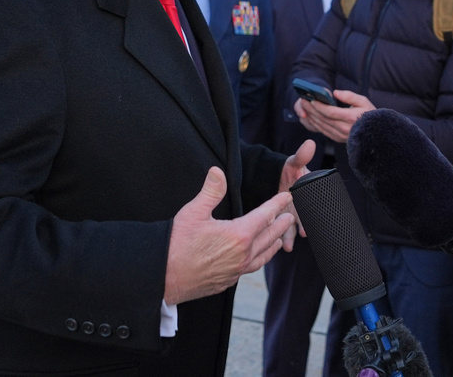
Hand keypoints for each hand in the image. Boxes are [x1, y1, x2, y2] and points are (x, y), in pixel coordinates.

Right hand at [164, 167, 294, 304]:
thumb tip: (218, 172)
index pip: (265, 215)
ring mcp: (237, 270)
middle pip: (270, 237)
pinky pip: (251, 269)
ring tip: (279, 239)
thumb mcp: (193, 213)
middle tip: (290, 216)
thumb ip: (211, 191)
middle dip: (281, 225)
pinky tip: (255, 258)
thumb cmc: (176, 245)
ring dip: (273, 245)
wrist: (162, 277)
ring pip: (263, 256)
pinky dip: (258, 260)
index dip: (277, 204)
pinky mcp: (228, 281)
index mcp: (238, 235)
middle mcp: (243, 255)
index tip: (286, 196)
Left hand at [278, 139, 315, 248]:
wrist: (277, 180)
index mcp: (310, 193)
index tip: (314, 218)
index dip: (315, 211)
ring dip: (293, 237)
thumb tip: (310, 143)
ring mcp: (296, 215)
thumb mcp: (294, 163)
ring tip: (288, 246)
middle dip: (306, 226)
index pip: (316, 203)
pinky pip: (287, 232)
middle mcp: (306, 206)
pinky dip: (285, 240)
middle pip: (308, 218)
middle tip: (304, 232)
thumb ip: (301, 156)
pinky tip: (283, 246)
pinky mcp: (287, 221)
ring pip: (296, 228)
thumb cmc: (289, 171)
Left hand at [294, 90, 374, 142]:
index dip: (319, 106)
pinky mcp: (338, 139)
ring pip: (321, 126)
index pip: (330, 112)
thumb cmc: (370, 114)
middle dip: (311, 109)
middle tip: (303, 101)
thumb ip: (349, 96)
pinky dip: (315, 124)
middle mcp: (344, 128)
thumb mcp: (363, 101)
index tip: (312, 99)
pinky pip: (323, 131)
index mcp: (351, 118)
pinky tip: (310, 117)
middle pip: (323, 119)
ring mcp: (340, 135)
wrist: (375, 132)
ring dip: (311, 116)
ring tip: (304, 107)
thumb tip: (335, 92)